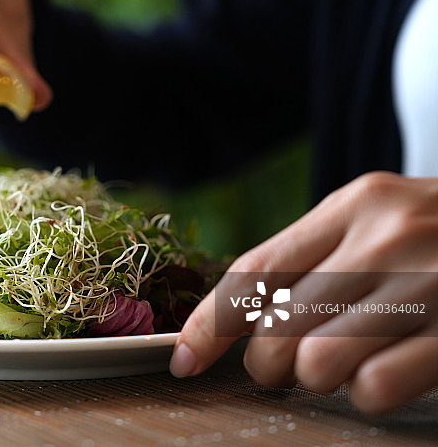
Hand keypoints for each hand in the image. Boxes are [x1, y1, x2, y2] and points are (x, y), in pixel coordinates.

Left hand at [171, 171, 437, 413]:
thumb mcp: (383, 221)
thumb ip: (316, 257)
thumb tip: (234, 316)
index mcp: (356, 203)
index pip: (253, 271)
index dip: (208, 325)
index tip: (186, 360)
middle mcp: (389, 236)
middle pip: (273, 328)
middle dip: (270, 364)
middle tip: (296, 362)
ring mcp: (432, 283)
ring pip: (314, 363)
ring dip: (321, 379)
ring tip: (352, 360)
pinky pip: (374, 389)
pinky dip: (372, 394)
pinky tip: (396, 371)